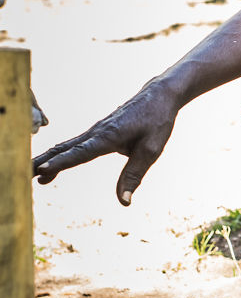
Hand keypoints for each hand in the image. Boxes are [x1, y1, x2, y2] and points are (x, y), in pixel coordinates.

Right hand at [32, 80, 179, 205]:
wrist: (160, 95)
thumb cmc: (158, 121)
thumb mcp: (152, 149)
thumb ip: (134, 175)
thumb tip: (124, 202)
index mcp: (110, 136)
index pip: (81, 152)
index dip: (62, 163)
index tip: (43, 171)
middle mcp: (98, 131)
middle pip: (65, 148)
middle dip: (43, 162)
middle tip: (22, 175)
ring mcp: (96, 130)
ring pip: (67, 145)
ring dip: (47, 159)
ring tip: (29, 174)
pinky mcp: (99, 131)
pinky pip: (75, 144)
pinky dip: (59, 153)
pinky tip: (49, 163)